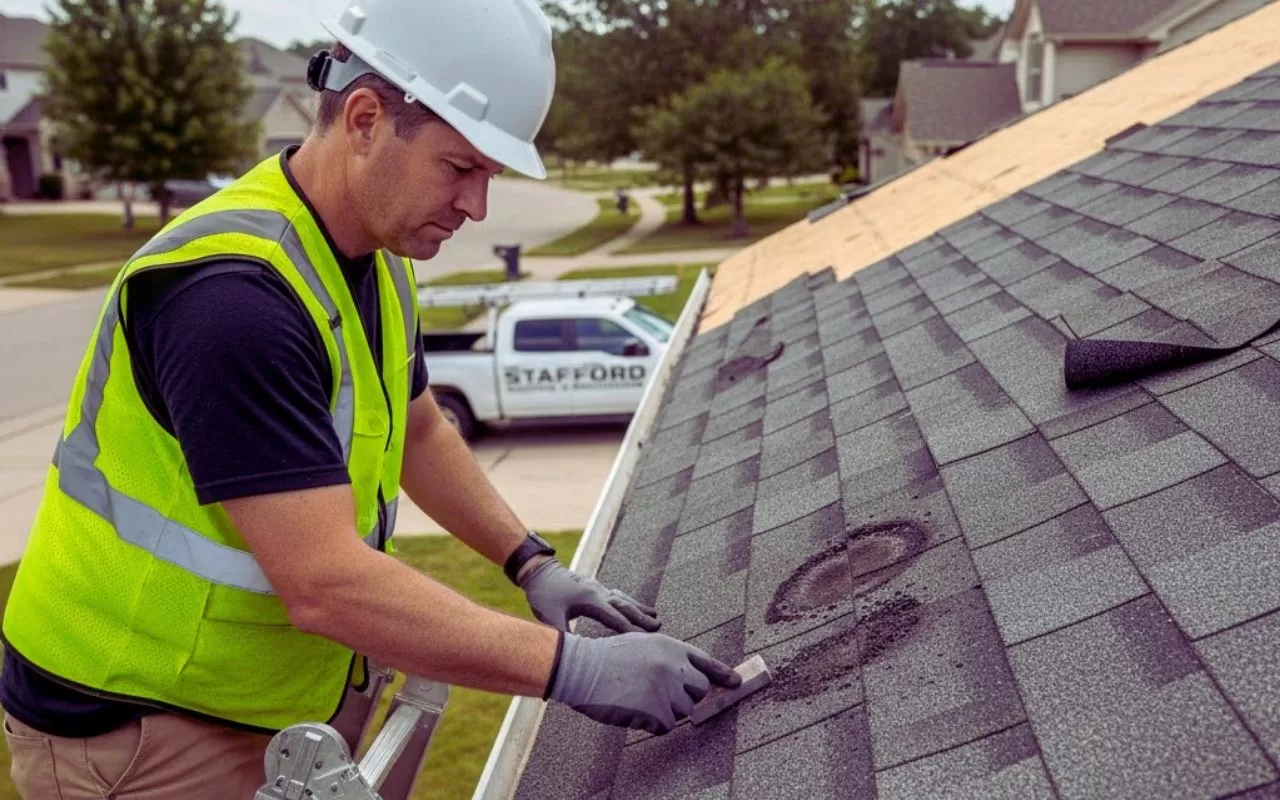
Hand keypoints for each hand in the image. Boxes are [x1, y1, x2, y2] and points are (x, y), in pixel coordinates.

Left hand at [519, 558, 659, 633]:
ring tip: (655, 615)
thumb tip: (574, 655)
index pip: (615, 618)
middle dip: (642, 617)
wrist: (538, 570)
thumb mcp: (549, 617)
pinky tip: (633, 605)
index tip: (646, 638)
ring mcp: (598, 587)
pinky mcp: (594, 587)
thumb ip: (563, 635)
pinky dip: (628, 601)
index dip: (631, 629)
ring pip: (624, 598)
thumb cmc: (543, 594)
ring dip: (639, 608)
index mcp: (591, 600)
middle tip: (659, 626)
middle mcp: (599, 592)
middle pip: (625, 606)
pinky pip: (617, 595)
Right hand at [548, 631, 741, 733]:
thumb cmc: (607, 658)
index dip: (722, 674)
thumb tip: (692, 678)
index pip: (706, 662)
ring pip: (683, 710)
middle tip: (657, 692)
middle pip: (699, 690)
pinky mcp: (657, 710)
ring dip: (665, 710)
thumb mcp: (642, 645)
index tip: (736, 683)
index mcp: (671, 647)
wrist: (582, 668)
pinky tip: (633, 708)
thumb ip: (669, 658)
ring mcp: (667, 688)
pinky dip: (652, 723)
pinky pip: (666, 725)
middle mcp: (674, 666)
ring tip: (637, 695)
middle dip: (684, 695)